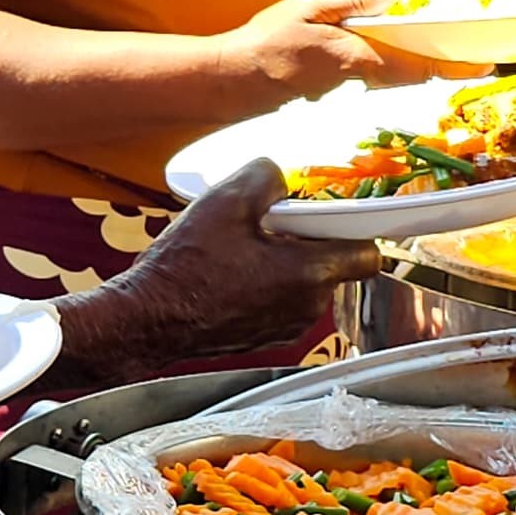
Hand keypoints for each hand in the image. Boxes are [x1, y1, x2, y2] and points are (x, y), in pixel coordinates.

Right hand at [50, 161, 380, 391]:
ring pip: (305, 283)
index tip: (335, 215)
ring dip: (285, 263)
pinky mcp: (264, 338)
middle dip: (308, 240)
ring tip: (241, 248)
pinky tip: (229, 272)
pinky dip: (266, 285)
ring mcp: (286, 327)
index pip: (368, 254)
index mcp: (309, 273)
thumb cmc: (185, 267)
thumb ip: (266, 176)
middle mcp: (307, 306)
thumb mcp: (225, 201)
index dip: (358, 230)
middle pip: (332, 264)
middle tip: (268, 224)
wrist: (147, 319)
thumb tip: (279, 177)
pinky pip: (281, 302)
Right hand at [232, 0, 484, 96]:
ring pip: (395, 76)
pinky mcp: (335, 92)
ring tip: (438, 45)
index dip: (455, 65)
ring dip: (418, 63)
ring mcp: (348, 90)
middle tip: (469, 49)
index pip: (418, 65)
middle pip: (413, 73)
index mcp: (358, 57)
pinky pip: (375, 78)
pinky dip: (392, 64)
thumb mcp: (309, 7)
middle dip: (442, 62)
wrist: (233, 80)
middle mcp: (360, 80)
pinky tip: (388, 48)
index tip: (486, 63)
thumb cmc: (266, 42)